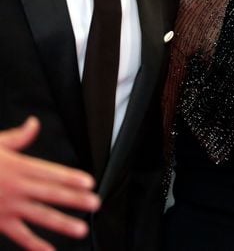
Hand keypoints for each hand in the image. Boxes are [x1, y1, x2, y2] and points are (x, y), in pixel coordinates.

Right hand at [0, 117, 99, 250]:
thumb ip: (18, 137)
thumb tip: (34, 123)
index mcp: (19, 167)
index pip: (51, 173)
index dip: (71, 178)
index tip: (89, 182)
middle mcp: (17, 187)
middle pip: (51, 194)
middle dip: (75, 199)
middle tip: (95, 203)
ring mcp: (8, 207)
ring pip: (40, 216)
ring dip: (62, 223)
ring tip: (81, 229)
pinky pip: (19, 235)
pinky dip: (35, 245)